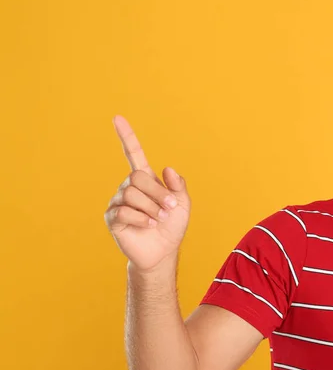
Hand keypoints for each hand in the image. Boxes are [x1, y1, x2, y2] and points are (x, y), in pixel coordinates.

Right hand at [104, 115, 191, 271]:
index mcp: (145, 179)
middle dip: (157, 194)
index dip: (126, 136)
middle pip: (137, 177)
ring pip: (131, 194)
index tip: (117, 118)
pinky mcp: (112, 218)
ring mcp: (118, 202)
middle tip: (168, 209)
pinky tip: (146, 226)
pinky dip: (141, 219)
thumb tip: (166, 169)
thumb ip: (178, 185)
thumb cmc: (172, 226)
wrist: (163, 251)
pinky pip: (124, 211)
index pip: (133, 154)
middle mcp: (129, 186)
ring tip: (158, 220)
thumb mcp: (183, 204)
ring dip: (151, 208)